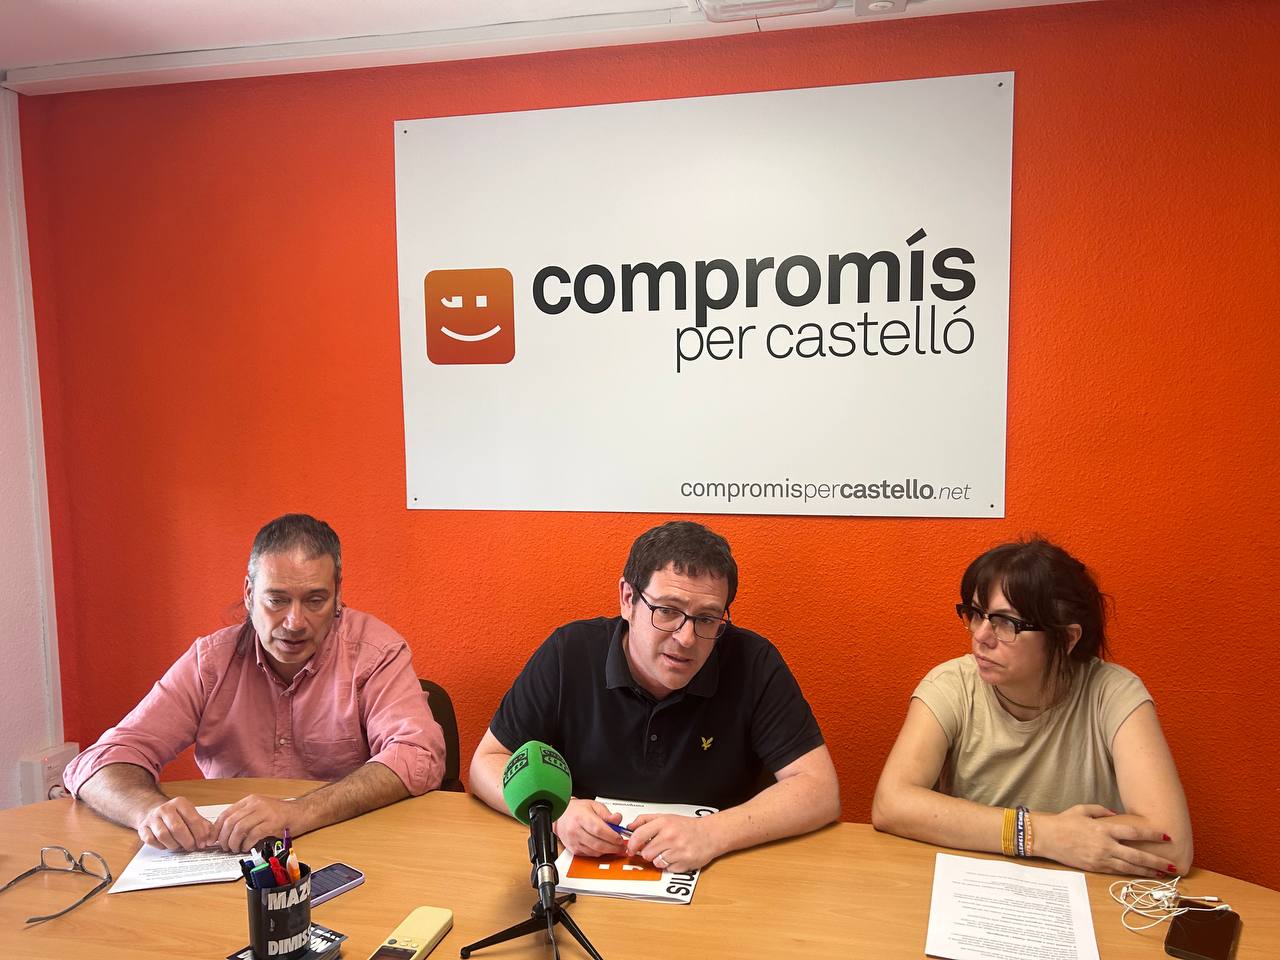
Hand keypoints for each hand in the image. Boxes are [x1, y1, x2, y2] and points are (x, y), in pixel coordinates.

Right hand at [137, 796, 215, 851]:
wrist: (152, 811)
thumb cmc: (175, 815)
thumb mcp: (191, 815)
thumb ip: (203, 825)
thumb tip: (211, 838)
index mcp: (180, 803)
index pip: (193, 820)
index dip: (200, 834)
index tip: (203, 843)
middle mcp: (165, 808)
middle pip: (177, 828)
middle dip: (187, 841)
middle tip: (192, 847)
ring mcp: (152, 818)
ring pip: (163, 835)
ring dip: (174, 845)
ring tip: (180, 846)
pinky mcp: (143, 827)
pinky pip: (151, 840)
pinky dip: (161, 846)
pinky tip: (167, 845)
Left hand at [211, 795, 300, 852]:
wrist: (301, 813)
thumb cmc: (280, 814)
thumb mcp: (259, 811)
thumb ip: (244, 817)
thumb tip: (225, 833)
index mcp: (250, 800)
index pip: (226, 813)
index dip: (216, 829)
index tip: (213, 840)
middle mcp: (256, 804)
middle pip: (231, 822)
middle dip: (224, 838)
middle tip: (225, 847)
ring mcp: (265, 812)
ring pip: (239, 829)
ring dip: (234, 843)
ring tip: (235, 849)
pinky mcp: (272, 823)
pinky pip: (253, 835)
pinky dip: (246, 844)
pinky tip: (247, 848)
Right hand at [553, 799, 626, 857]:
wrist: (561, 816)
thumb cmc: (577, 810)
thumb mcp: (594, 805)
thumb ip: (607, 813)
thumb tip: (618, 819)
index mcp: (581, 817)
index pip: (599, 830)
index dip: (612, 836)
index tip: (620, 838)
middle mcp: (575, 831)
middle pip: (597, 844)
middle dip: (613, 847)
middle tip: (621, 846)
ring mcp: (574, 842)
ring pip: (594, 852)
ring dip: (607, 851)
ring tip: (615, 847)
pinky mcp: (573, 850)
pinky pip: (589, 855)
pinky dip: (599, 853)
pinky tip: (605, 848)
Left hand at [626, 813, 720, 872]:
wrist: (711, 834)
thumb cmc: (687, 827)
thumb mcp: (666, 817)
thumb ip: (646, 820)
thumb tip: (630, 827)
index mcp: (664, 823)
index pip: (639, 835)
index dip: (632, 844)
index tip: (631, 849)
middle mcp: (671, 836)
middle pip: (646, 853)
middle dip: (648, 853)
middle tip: (656, 848)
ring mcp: (678, 851)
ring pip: (656, 862)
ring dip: (659, 860)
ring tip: (669, 852)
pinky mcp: (684, 863)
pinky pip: (667, 869)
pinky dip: (670, 865)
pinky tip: (677, 857)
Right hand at [1039, 805, 1174, 875]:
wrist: (1045, 837)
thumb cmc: (1063, 821)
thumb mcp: (1083, 809)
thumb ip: (1102, 811)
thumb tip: (1117, 816)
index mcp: (1104, 829)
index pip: (1134, 832)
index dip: (1152, 834)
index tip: (1167, 836)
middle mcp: (1105, 845)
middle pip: (1138, 855)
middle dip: (1157, 861)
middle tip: (1173, 866)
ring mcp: (1100, 858)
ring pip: (1130, 867)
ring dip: (1148, 871)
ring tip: (1162, 874)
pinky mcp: (1094, 867)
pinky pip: (1117, 872)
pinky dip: (1130, 873)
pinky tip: (1140, 875)